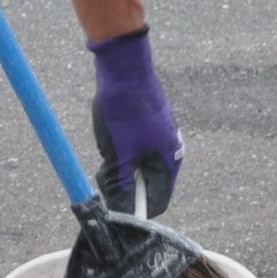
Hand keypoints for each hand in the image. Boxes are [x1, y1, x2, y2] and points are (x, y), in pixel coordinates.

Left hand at [89, 28, 182, 216]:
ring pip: (139, 162)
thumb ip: (121, 186)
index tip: (112, 200)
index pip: (157, 202)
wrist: (124, 66)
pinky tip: (113, 127)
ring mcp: (162, 133)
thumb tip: (121, 212)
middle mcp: (171, 149)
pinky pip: (137, 144)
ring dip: (121, 162)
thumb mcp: (118, 155)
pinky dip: (123, 145)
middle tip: (105, 167)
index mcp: (169, 161)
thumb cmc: (124, 111)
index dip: (134, 208)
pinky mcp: (152, 121)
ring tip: (109, 143)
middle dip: (124, 181)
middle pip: (146, 182)